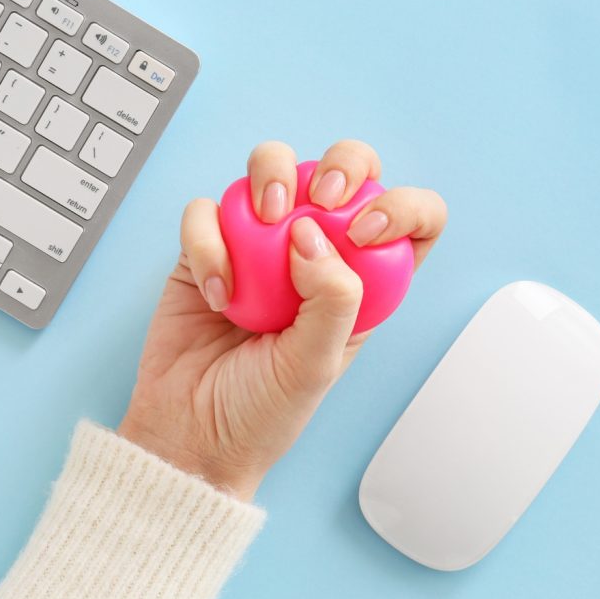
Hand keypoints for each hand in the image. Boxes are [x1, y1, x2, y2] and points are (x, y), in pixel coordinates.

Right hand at [118, 141, 446, 500]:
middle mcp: (315, 252)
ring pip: (273, 166)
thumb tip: (311, 231)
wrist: (190, 434)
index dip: (403, 207)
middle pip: (346, 171)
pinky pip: (207, 212)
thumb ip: (331, 298)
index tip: (363, 231)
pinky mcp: (206, 247)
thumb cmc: (261, 411)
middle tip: (319, 201)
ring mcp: (258, 243)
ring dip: (271, 174)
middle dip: (341, 164)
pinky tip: (217, 293)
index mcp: (362, 283)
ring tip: (264, 220)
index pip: (409, 222)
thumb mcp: (316, 365)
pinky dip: (208, 240)